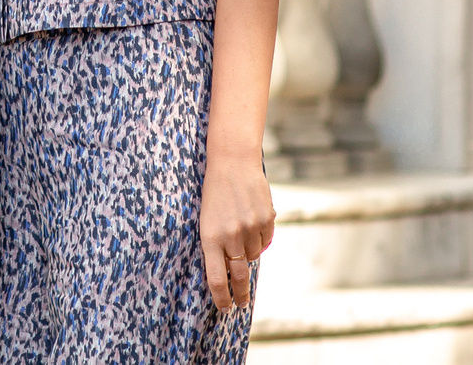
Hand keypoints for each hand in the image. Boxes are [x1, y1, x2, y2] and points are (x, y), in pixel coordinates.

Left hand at [199, 150, 274, 312]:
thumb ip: (217, 244)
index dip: (221, 297)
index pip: (216, 277)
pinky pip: (266, 240)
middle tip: (240, 305)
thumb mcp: (206, 219)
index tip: (225, 309)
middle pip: (239, 276)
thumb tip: (233, 270)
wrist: (232, 162)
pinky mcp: (266, 220)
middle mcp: (231, 235)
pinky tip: (252, 221)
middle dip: (240, 294)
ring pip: (254, 256)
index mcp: (210, 236)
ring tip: (241, 232)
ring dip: (249, 252)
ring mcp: (250, 228)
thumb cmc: (214, 192)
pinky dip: (260, 238)